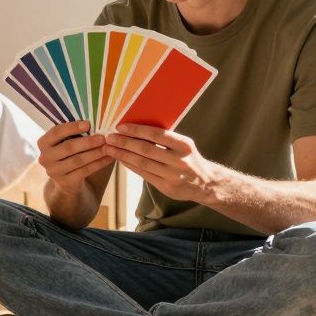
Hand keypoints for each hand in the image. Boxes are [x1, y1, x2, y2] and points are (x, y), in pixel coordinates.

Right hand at [37, 121, 112, 194]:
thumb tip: (94, 120)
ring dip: (95, 153)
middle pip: (69, 147)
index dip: (72, 127)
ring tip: (108, 148)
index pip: (57, 132)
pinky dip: (98, 164)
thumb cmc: (69, 153)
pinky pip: (84, 171)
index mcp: (43, 143)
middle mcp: (45, 157)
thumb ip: (74, 132)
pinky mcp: (64, 182)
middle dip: (88, 142)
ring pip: (78, 160)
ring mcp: (53, 171)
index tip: (88, 124)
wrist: (67, 179)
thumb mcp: (67, 141)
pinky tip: (108, 158)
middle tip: (103, 138)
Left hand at [102, 123, 220, 201]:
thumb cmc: (190, 159)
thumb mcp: (183, 145)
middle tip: (110, 138)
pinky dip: (131, 166)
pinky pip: (144, 175)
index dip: (137, 130)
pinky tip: (122, 160)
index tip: (121, 126)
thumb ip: (165, 139)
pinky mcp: (167, 188)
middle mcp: (179, 160)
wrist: (206, 183)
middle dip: (125, 143)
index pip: (156, 135)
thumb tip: (137, 129)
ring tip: (110, 149)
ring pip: (143, 163)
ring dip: (123, 155)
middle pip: (146, 150)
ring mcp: (173, 176)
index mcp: (184, 145)